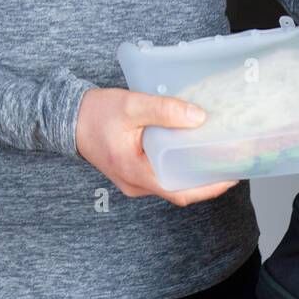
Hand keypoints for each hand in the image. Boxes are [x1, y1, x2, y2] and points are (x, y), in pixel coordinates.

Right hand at [74, 88, 237, 206]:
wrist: (66, 118)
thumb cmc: (95, 113)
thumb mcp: (131, 106)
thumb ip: (164, 110)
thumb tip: (199, 117)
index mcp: (137, 174)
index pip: (181, 192)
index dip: (209, 188)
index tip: (232, 176)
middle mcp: (136, 185)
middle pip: (180, 191)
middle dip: (207, 182)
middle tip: (231, 164)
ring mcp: (134, 182)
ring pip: (171, 185)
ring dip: (194, 176)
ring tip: (217, 159)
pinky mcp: (134, 174)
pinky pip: (162, 177)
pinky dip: (180, 169)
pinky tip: (192, 154)